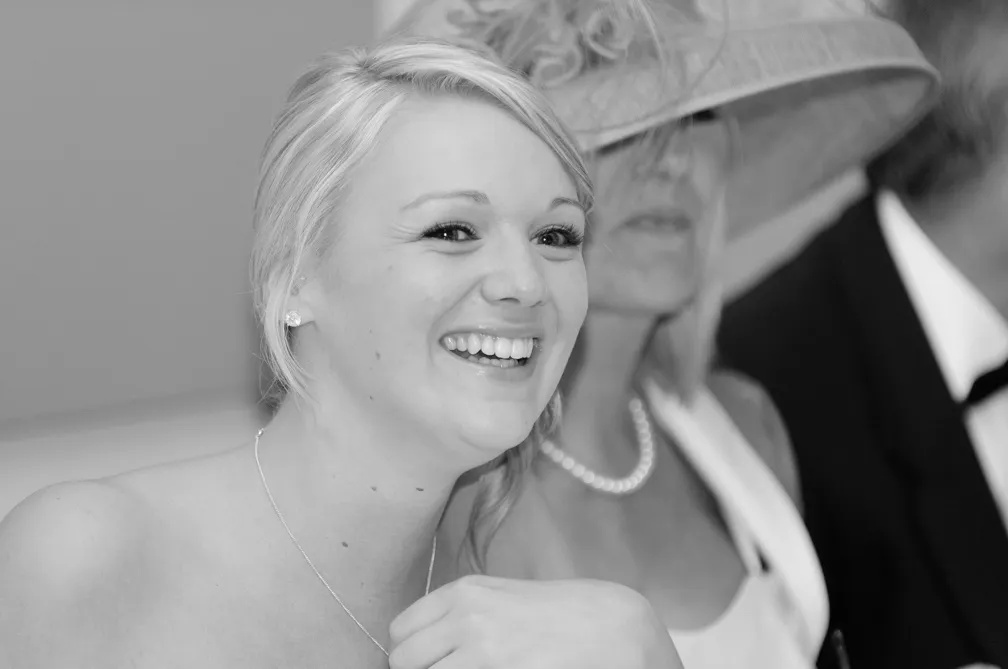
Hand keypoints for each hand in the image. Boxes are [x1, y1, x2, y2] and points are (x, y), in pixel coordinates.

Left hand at [387, 575, 681, 668]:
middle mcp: (467, 620)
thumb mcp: (503, 597)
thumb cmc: (560, 613)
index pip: (399, 634)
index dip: (409, 656)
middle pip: (404, 663)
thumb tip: (420, 644)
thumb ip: (461, 614)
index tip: (426, 664)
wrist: (615, 627)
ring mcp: (486, 653)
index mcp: (464, 593)